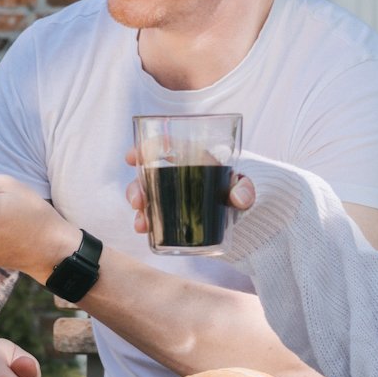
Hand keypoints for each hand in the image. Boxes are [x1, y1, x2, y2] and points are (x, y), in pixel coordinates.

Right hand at [123, 148, 255, 233]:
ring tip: (141, 223)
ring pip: (145, 194)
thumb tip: (239, 198)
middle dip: (135, 187)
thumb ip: (245, 190)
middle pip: (147, 174)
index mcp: (191, 159)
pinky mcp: (171, 213)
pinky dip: (145, 221)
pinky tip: (144, 229)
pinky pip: (151, 214)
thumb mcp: (245, 187)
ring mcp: (171, 195)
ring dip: (138, 206)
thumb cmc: (240, 190)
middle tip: (137, 201)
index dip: (144, 148)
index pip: (164, 146)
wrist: (242, 209)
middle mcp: (176, 174)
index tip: (132, 158)